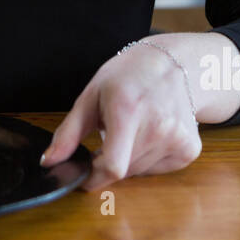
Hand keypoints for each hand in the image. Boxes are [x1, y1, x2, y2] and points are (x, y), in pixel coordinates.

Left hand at [40, 41, 201, 189]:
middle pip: (123, 170)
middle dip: (109, 161)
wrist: (174, 63)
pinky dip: (148, 158)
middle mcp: (157, 125)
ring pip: (139, 171)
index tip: (85, 172)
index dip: (94, 176)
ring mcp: (177, 137)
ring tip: (133, 128)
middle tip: (111, 134)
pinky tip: (151, 133)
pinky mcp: (190, 148)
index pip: (112, 166)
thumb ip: (68, 132)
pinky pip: (159, 168)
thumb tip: (49, 161)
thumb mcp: (91, 95)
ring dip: (129, 158)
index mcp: (128, 110)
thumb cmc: (128, 76)